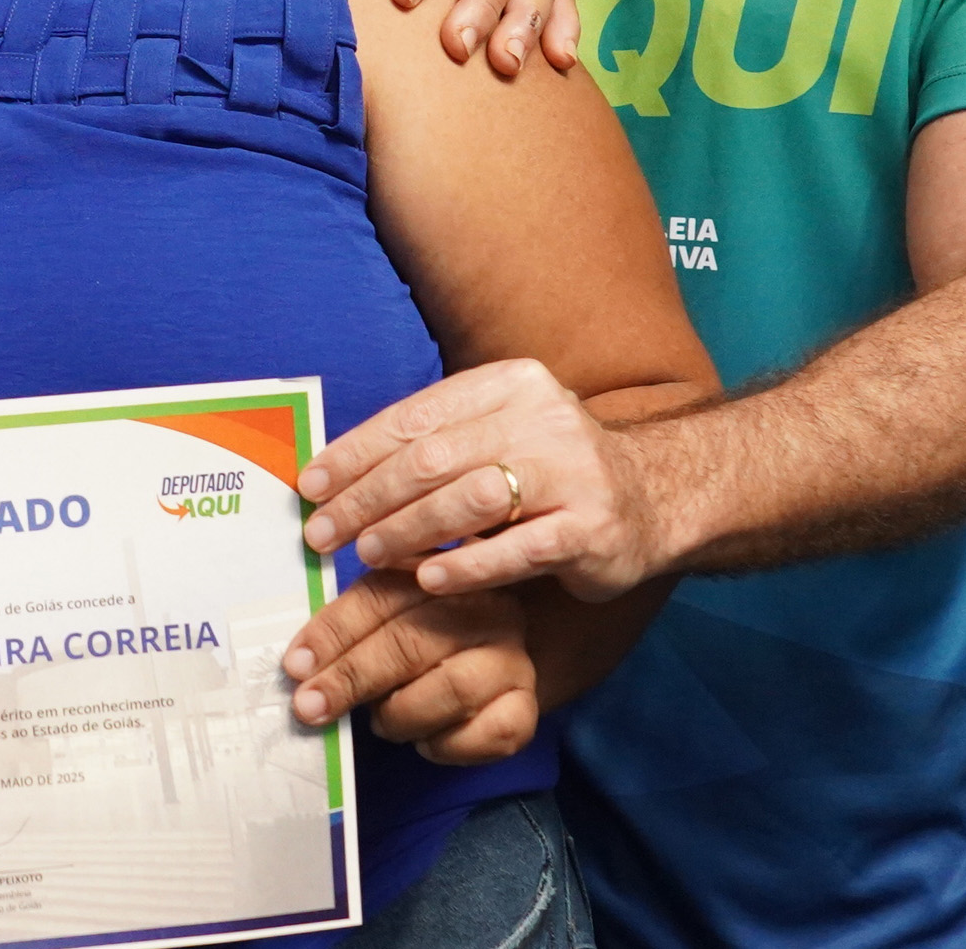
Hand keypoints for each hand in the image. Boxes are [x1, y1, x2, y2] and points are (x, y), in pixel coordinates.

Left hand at [278, 569, 537, 764]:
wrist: (486, 658)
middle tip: (310, 707)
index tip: (295, 666)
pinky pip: (482, 737)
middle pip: (410, 643)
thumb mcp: (383, 612)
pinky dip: (443, 746)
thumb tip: (298, 663)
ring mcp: (511, 659)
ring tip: (379, 721)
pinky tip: (424, 741)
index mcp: (438, 570)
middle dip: (350, 679)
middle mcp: (485, 608)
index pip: (380, 596)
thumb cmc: (418, 633)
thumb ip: (346, 624)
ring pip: (447, 692)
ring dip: (398, 716)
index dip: (332, 633)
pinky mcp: (526, 709)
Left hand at [301, 359, 675, 602]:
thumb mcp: (498, 435)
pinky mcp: (592, 528)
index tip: (310, 486)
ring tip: (366, 554)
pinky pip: (517, 549)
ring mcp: (573, 472)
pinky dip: (466, 566)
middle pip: (433, 459)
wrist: (655, 498)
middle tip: (323, 532)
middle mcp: (543, 418)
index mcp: (509, 385)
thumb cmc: (552, 469)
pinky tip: (426, 580)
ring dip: (408, 530)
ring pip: (470, 499)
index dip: (355, 453)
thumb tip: (335, 473)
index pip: (414, 417)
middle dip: (367, 497)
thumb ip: (435, 445)